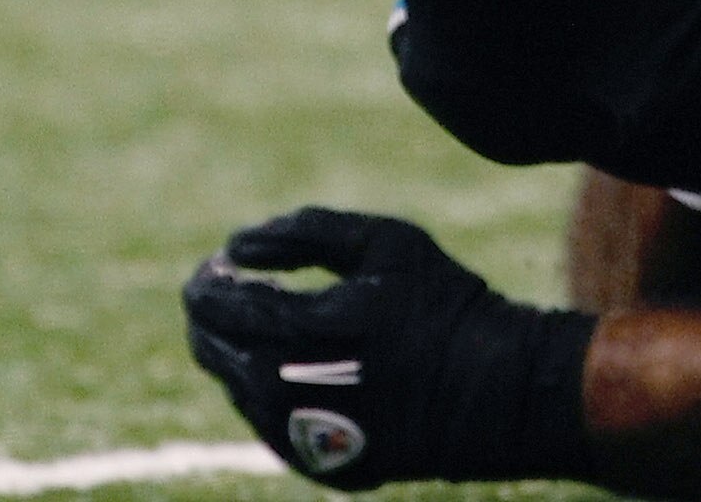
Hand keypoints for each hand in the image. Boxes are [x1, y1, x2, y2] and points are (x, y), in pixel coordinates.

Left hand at [183, 205, 588, 488]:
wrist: (492, 391)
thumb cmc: (438, 304)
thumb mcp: (383, 241)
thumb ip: (304, 232)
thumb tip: (233, 244)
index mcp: (313, 331)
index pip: (228, 306)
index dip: (210, 283)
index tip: (211, 264)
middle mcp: (298, 393)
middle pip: (219, 353)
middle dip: (208, 317)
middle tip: (213, 290)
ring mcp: (307, 440)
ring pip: (237, 390)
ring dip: (230, 351)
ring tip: (247, 321)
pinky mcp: (322, 468)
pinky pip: (267, 422)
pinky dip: (259, 388)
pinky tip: (280, 361)